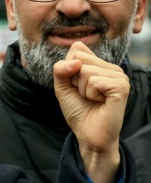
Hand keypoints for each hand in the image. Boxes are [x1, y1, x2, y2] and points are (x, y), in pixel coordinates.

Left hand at [53, 41, 125, 182]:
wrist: (88, 133)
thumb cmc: (78, 109)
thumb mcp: (62, 86)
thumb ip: (61, 68)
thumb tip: (75, 61)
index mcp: (100, 64)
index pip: (77, 49)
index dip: (68, 69)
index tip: (76, 85)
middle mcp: (112, 68)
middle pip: (80, 58)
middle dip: (74, 79)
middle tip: (84, 94)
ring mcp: (119, 76)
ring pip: (86, 70)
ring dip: (82, 89)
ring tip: (92, 99)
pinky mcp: (121, 87)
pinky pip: (94, 81)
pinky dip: (90, 93)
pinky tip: (100, 102)